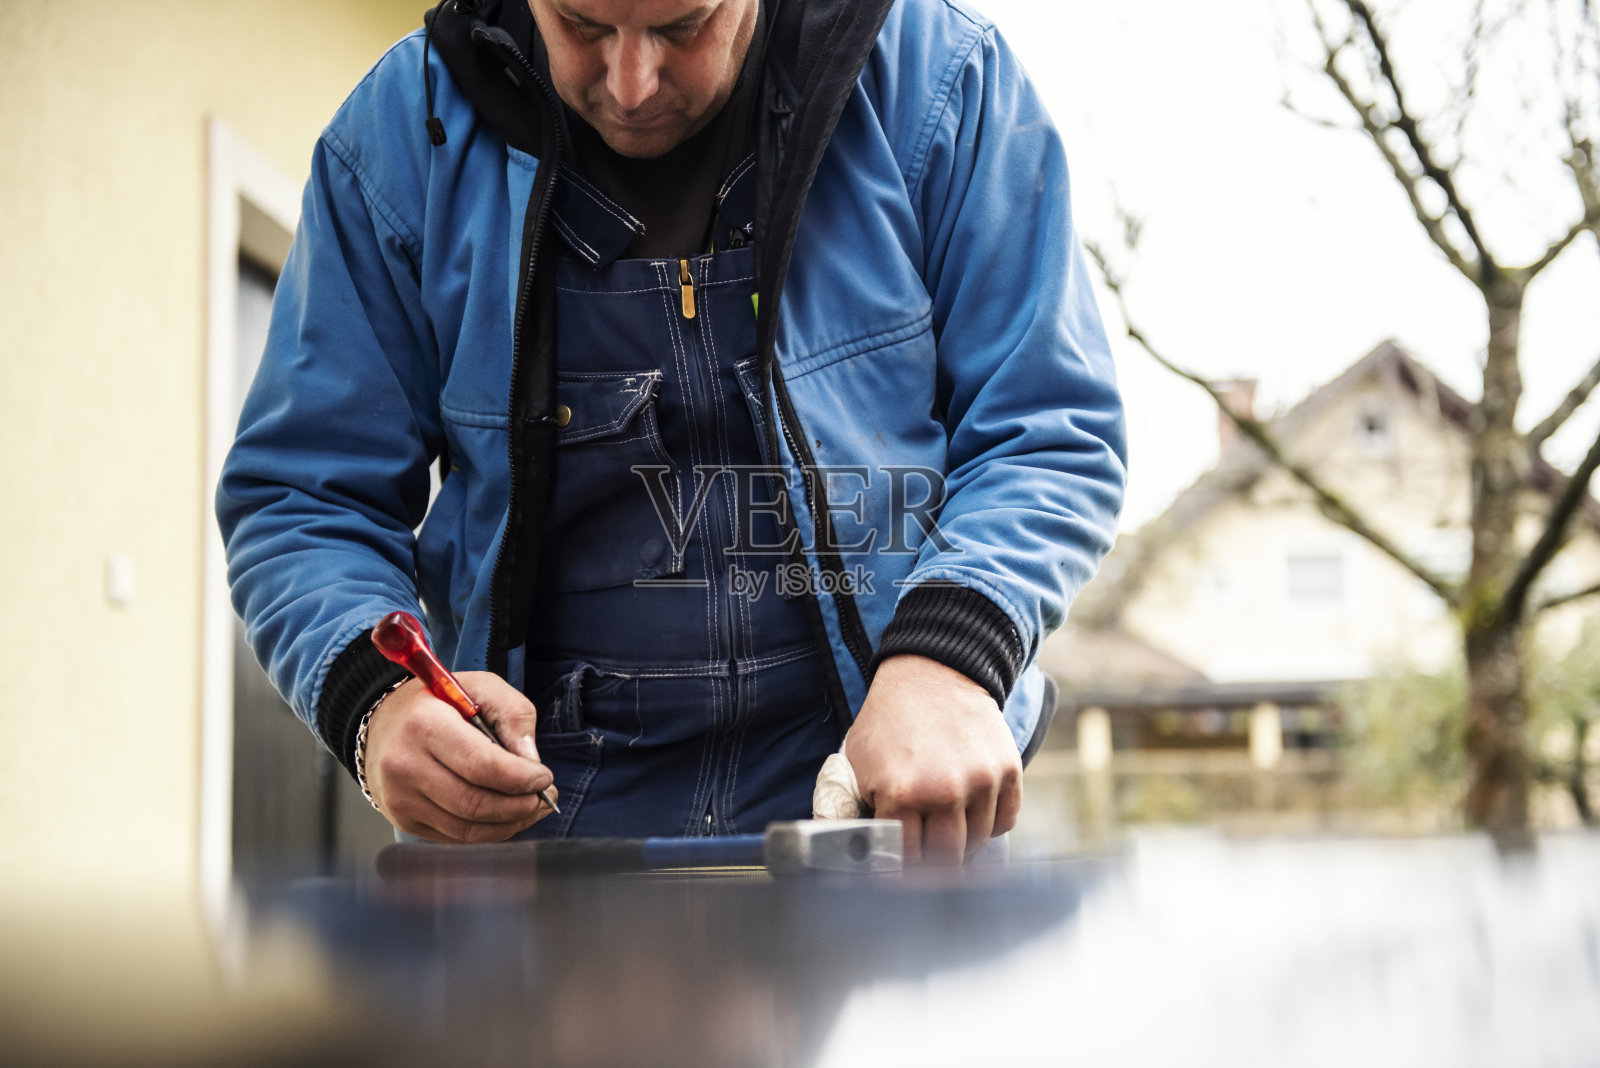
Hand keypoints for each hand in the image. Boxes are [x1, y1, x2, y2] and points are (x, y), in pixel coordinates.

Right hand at [364, 671, 557, 842]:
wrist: (385, 723)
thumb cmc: (438, 703)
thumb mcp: (480, 686)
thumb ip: (513, 714)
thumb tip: (531, 760)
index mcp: (425, 725)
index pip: (481, 766)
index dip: (520, 778)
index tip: (544, 776)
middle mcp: (405, 766)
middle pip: (475, 804)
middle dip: (520, 805)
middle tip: (544, 796)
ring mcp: (401, 799)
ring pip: (468, 829)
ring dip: (510, 823)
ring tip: (533, 807)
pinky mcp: (405, 821)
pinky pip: (457, 838)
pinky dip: (489, 831)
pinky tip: (506, 816)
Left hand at [844, 655, 1022, 864]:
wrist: (933, 672)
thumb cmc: (889, 721)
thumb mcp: (858, 763)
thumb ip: (859, 810)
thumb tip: (856, 854)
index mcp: (901, 793)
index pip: (905, 858)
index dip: (899, 867)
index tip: (898, 870)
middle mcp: (945, 791)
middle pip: (945, 860)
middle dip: (930, 862)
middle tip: (922, 855)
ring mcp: (981, 781)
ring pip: (977, 844)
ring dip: (961, 844)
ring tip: (945, 829)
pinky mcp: (1008, 770)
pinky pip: (1005, 822)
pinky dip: (989, 825)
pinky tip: (971, 812)